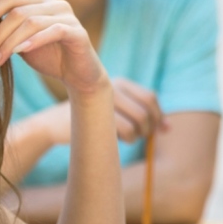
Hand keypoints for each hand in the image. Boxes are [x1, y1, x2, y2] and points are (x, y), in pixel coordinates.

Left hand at [0, 0, 107, 95]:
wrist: (78, 76)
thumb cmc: (49, 57)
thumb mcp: (20, 42)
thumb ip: (5, 32)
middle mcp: (54, 2)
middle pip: (16, 12)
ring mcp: (67, 15)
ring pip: (31, 22)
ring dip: (8, 44)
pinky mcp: (78, 32)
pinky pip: (53, 31)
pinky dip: (33, 41)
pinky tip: (19, 53)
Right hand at [29, 83, 161, 146]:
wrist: (53, 123)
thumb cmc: (90, 120)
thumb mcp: (116, 114)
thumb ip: (140, 116)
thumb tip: (168, 128)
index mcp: (121, 83)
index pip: (150, 97)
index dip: (159, 115)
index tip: (160, 130)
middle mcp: (114, 86)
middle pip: (147, 109)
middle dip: (150, 127)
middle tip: (141, 136)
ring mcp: (106, 99)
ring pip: (139, 120)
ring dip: (139, 135)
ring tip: (128, 138)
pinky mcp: (98, 114)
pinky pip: (127, 130)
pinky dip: (128, 140)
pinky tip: (117, 140)